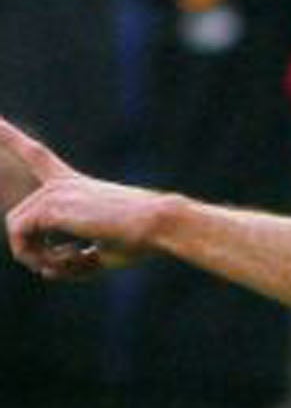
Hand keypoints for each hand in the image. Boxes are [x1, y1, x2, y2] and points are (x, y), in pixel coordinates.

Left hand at [1, 116, 157, 280]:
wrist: (158, 225)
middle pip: (20, 220)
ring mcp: (54, 193)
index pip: (35, 154)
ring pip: (17, 229)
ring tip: (67, 267)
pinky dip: (37, 257)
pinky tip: (69, 261)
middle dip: (34, 252)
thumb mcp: (102, 253)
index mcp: (74, 185)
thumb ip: (72, 260)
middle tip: (61, 269)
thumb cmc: (140, 239)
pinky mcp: (51, 207)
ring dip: (35, 257)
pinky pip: (21, 238)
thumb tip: (43, 272)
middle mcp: (59, 184)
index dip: (10, 135)